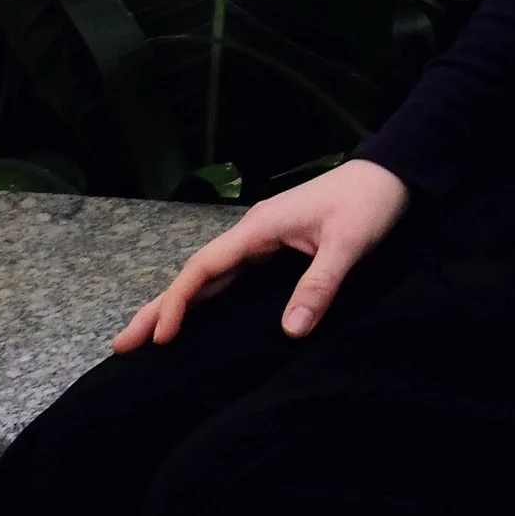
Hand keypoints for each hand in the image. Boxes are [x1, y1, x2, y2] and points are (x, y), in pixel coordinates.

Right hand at [110, 158, 409, 352]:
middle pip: (197, 272)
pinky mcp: (277, 243)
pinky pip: (233, 273)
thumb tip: (290, 332)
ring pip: (212, 274)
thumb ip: (319, 286)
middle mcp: (253, 231)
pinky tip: (200, 312)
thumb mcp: (348, 245)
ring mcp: (263, 237)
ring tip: (149, 334)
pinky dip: (209, 294)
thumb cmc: (368, 203)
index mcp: (259, 228)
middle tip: (122, 343)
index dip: (178, 303)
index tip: (160, 337)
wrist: (392, 173)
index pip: (205, 268)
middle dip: (160, 306)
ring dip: (181, 301)